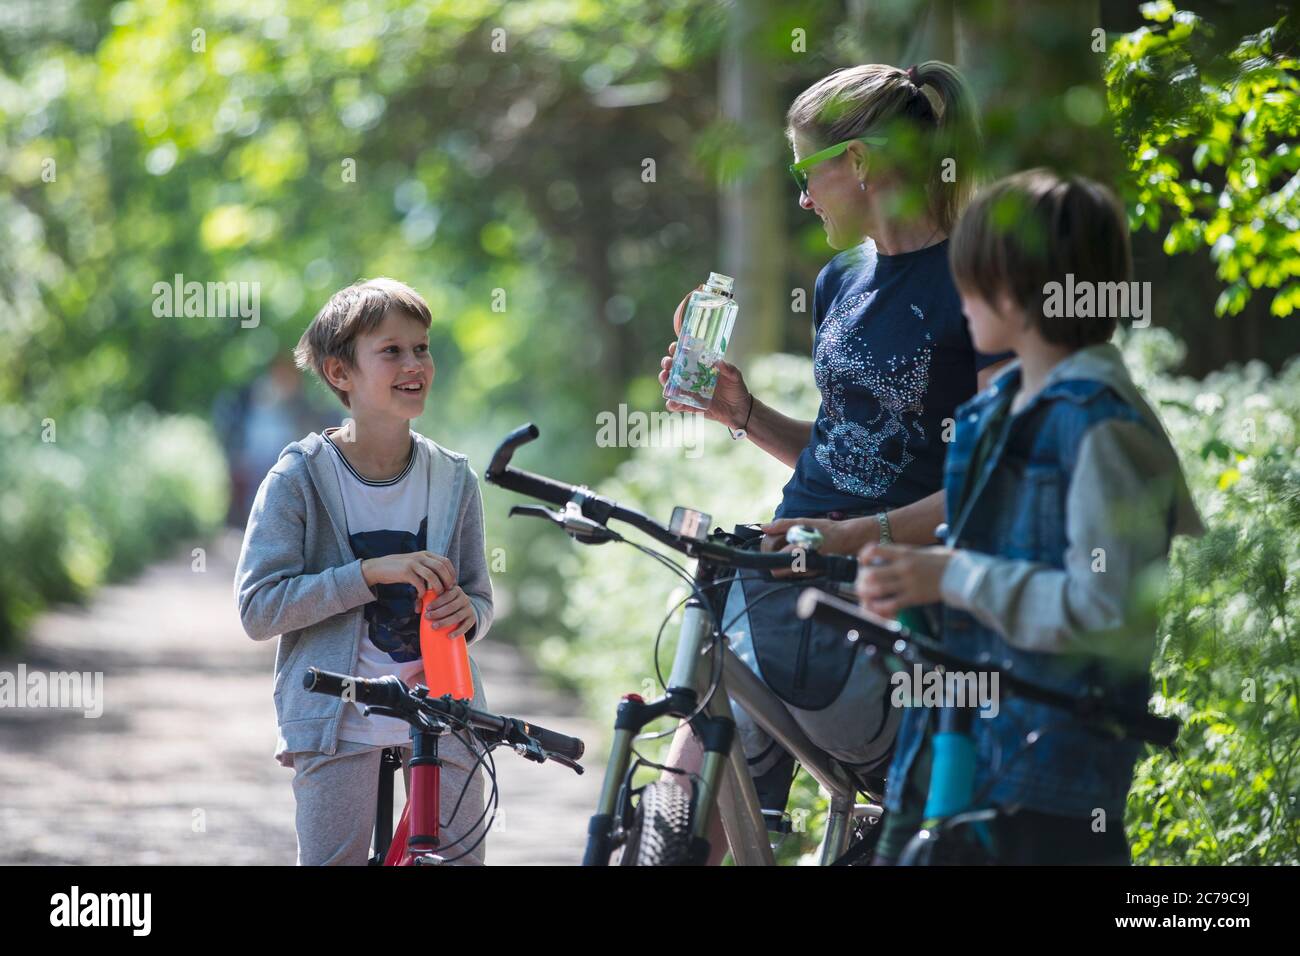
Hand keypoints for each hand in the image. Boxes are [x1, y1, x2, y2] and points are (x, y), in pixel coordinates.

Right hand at [361, 550, 454, 594]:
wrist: (379, 567)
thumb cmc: (399, 568)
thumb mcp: (415, 564)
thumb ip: (427, 568)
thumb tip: (441, 580)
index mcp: (425, 554)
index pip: (445, 561)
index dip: (451, 572)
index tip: (452, 583)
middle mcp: (421, 556)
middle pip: (441, 567)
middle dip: (447, 580)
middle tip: (448, 590)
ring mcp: (413, 563)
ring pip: (432, 575)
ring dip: (437, 587)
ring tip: (437, 595)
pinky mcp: (406, 571)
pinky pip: (419, 583)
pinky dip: (423, 591)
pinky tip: (421, 596)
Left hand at [422, 584, 476, 639]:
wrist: (464, 609)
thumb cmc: (447, 603)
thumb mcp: (440, 598)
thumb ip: (426, 600)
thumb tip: (417, 610)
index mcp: (456, 591)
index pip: (447, 595)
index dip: (437, 602)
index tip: (427, 608)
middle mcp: (465, 598)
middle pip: (451, 606)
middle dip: (438, 612)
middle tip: (427, 617)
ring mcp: (469, 609)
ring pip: (457, 616)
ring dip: (445, 622)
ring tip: (434, 627)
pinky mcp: (472, 619)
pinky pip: (466, 626)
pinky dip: (458, 632)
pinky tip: (449, 636)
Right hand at [659, 287, 751, 426]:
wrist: (739, 410)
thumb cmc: (736, 389)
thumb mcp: (735, 377)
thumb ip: (729, 369)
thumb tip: (719, 362)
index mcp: (701, 366)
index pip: (685, 354)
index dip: (676, 349)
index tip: (674, 347)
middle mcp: (692, 377)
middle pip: (673, 367)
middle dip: (667, 363)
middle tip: (668, 364)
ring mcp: (689, 391)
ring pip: (671, 384)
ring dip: (664, 380)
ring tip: (665, 378)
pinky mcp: (690, 405)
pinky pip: (677, 405)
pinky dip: (672, 404)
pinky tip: (673, 402)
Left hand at [758, 516, 877, 578]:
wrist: (848, 540)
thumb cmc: (826, 530)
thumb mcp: (804, 522)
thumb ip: (783, 525)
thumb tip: (764, 528)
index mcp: (800, 551)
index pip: (775, 561)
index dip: (768, 555)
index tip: (769, 548)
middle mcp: (804, 565)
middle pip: (778, 572)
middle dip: (774, 563)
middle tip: (776, 552)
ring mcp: (809, 573)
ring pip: (787, 574)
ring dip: (784, 565)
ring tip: (790, 552)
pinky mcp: (813, 575)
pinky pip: (797, 575)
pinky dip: (794, 567)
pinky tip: (799, 556)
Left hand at [855, 543, 954, 615]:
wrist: (962, 574)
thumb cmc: (944, 562)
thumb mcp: (922, 551)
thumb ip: (905, 554)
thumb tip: (889, 556)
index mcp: (905, 553)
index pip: (875, 550)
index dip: (864, 556)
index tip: (863, 561)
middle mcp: (904, 567)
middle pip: (871, 574)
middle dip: (862, 580)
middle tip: (861, 583)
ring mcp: (908, 583)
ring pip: (878, 590)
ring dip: (867, 594)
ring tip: (865, 595)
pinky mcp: (914, 598)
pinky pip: (891, 604)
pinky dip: (880, 608)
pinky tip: (877, 607)